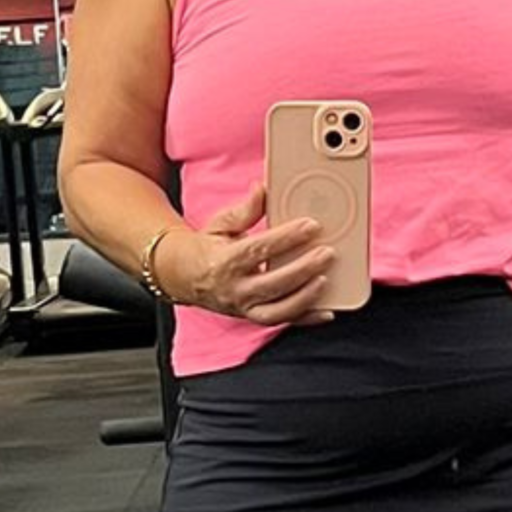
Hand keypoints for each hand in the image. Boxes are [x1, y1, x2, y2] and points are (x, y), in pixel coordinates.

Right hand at [162, 185, 335, 325]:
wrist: (185, 277)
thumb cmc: (207, 248)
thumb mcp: (220, 224)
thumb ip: (245, 210)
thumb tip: (262, 189)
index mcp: (224, 261)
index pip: (258, 249)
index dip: (286, 238)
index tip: (310, 226)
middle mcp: (234, 289)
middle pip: (272, 283)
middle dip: (302, 269)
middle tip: (327, 253)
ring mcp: (243, 307)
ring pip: (277, 310)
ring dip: (305, 297)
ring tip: (326, 279)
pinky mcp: (253, 317)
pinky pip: (282, 321)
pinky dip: (306, 319)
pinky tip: (326, 311)